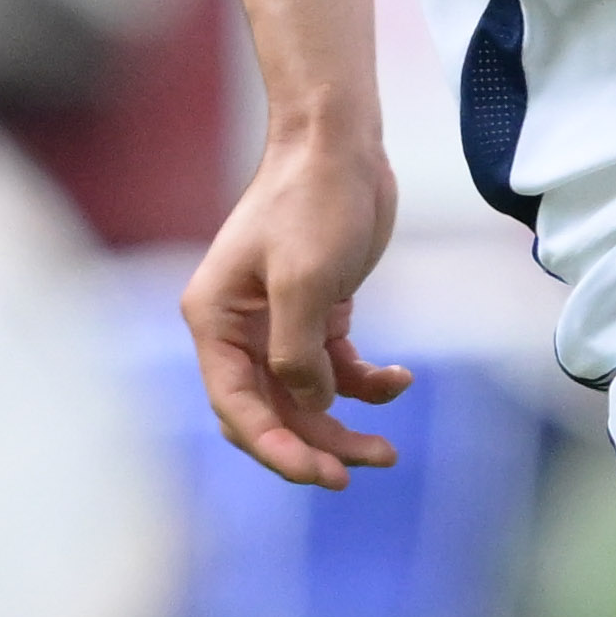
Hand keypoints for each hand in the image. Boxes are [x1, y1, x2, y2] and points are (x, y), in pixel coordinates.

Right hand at [183, 126, 409, 486]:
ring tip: (387, 451)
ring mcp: (278, 322)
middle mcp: (239, 329)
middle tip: (359, 470)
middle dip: (312, 446)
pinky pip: (336, 368)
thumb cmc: (312, 202)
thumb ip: (298, 354)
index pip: (236, 407)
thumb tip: (310, 404)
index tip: (320, 474)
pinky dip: (365, 383)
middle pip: (270, 412)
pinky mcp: (318, 310)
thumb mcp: (304, 282)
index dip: (275, 448)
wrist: (339, 141)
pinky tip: (399, 379)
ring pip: (305, 399)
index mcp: (215, 322)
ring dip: (342, 425)